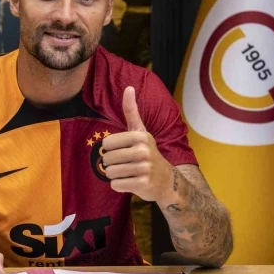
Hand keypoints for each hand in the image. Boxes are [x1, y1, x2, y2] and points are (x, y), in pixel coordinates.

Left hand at [102, 86, 173, 201]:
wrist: (166, 180)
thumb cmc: (147, 153)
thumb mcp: (140, 131)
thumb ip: (131, 111)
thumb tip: (128, 87)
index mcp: (140, 136)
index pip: (106, 144)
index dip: (111, 149)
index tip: (123, 150)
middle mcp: (143, 151)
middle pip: (107, 159)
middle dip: (112, 164)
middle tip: (126, 164)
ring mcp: (144, 168)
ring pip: (110, 173)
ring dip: (115, 175)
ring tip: (128, 173)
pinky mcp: (143, 184)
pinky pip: (115, 185)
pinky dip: (119, 186)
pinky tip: (131, 182)